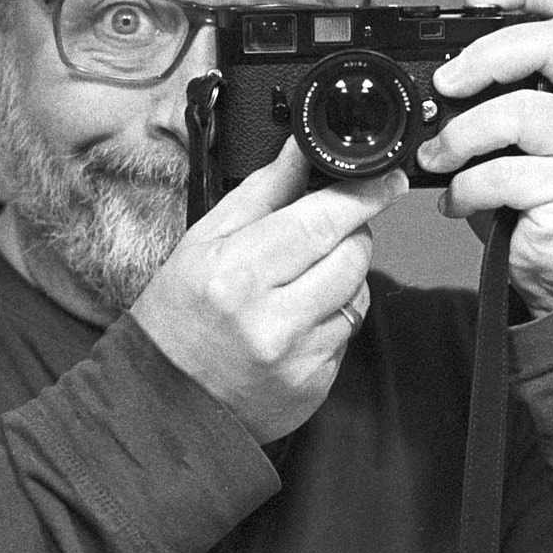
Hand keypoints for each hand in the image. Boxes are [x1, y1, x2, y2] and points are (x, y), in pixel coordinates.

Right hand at [131, 140, 406, 443]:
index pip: (321, 222)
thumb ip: (261, 193)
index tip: (386, 181)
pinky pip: (347, 335)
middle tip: (325, 233)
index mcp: (237, 272)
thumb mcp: (204, 242)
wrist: (167, 401)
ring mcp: (297, 357)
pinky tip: (296, 322)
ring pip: (358, 294)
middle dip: (352, 233)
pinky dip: (332, 319)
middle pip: (352, 255)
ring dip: (344, 277)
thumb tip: (299, 151)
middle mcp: (271, 318)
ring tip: (300, 282)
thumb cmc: (178, 315)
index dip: (362, 197)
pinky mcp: (314, 385)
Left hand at [417, 0, 552, 316]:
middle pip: (551, 42)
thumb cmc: (537, 202)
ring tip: (438, 157)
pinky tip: (457, 202)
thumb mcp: (517, 140)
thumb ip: (494, 101)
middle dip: (483, 57)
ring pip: (522, 112)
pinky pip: (507, 173)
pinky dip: (466, 189)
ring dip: (462, 134)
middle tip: (444, 85)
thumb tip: (430, 89)